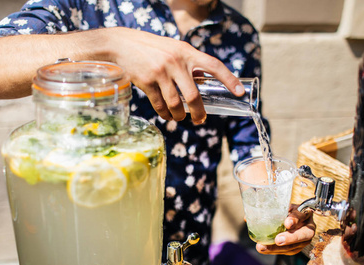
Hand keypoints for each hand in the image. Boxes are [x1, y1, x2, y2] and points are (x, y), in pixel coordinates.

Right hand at [111, 28, 244, 123]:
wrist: (123, 45)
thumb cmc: (153, 48)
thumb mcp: (174, 49)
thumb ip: (189, 63)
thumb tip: (203, 83)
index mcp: (187, 52)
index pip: (214, 66)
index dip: (229, 80)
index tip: (240, 93)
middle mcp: (176, 62)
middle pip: (194, 95)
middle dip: (200, 113)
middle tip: (201, 120)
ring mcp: (161, 72)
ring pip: (176, 104)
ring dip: (180, 116)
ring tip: (180, 118)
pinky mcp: (147, 81)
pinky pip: (160, 105)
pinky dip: (165, 114)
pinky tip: (167, 115)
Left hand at [255, 204, 315, 254]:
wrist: (295, 218)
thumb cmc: (286, 211)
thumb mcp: (281, 206)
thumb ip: (268, 210)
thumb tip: (247, 219)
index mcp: (305, 214)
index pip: (302, 215)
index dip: (295, 219)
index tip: (287, 223)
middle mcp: (309, 228)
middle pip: (303, 235)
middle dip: (290, 238)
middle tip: (277, 240)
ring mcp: (304, 240)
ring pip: (295, 246)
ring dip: (278, 248)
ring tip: (262, 247)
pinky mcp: (297, 248)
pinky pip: (288, 251)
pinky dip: (275, 250)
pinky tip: (265, 249)